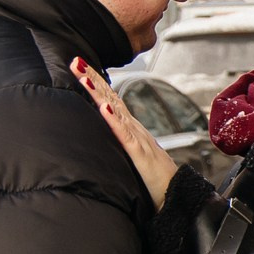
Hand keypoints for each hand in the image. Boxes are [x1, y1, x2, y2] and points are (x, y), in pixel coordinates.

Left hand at [72, 59, 177, 207]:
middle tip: (76, 60)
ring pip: (115, 111)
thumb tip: (106, 130)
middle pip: (111, 98)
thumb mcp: (133, 154)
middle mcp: (134, 128)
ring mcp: (137, 138)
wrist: (177, 193)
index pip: (110, 99)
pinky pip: (124, 134)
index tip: (80, 66)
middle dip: (93, 78)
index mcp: (130, 128)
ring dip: (99, 92)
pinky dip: (113, 119)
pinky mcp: (139, 153)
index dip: (96, 82)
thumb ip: (122, 141)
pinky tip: (105, 107)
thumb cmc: (156, 177)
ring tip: (84, 76)